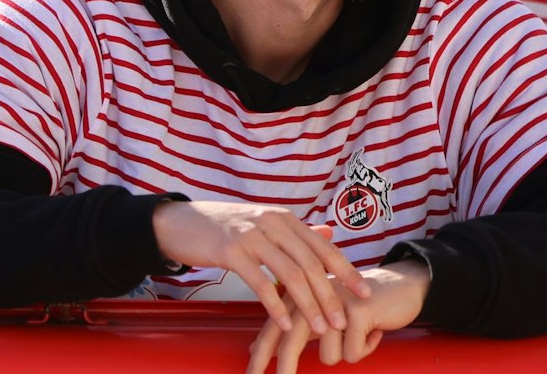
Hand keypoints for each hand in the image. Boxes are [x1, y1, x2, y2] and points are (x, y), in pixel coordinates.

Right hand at [152, 201, 369, 338]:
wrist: (181, 222)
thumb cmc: (226, 227)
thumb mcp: (264, 223)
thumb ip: (297, 231)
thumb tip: (330, 232)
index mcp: (284, 218)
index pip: (324, 247)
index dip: (347, 271)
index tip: (365, 294)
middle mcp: (272, 222)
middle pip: (311, 263)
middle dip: (330, 295)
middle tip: (342, 322)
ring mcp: (251, 235)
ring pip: (290, 273)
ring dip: (308, 305)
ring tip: (320, 328)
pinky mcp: (230, 250)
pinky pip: (260, 281)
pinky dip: (275, 305)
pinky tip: (285, 324)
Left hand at [246, 260, 428, 370]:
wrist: (400, 286)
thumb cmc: (357, 305)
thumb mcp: (320, 315)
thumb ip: (291, 329)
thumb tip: (256, 350)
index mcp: (298, 295)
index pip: (273, 329)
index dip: (259, 355)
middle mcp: (312, 294)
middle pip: (291, 342)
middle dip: (286, 371)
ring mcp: (334, 301)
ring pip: (329, 356)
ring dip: (348, 352)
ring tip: (359, 334)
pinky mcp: (357, 311)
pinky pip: (352, 354)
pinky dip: (366, 349)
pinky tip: (374, 331)